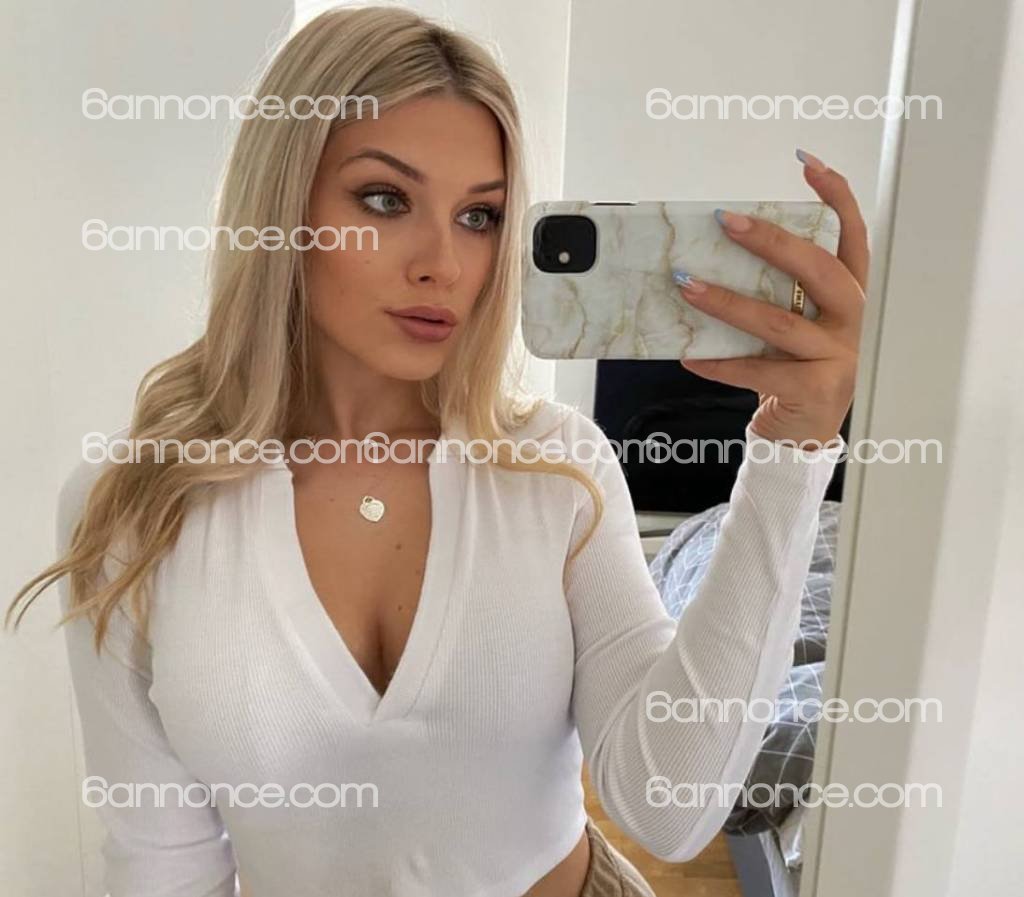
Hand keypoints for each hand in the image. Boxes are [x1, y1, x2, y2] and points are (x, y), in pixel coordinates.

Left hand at [675, 149, 867, 449]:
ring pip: (779, 323)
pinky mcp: (815, 390)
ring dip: (727, 302)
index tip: (808, 163)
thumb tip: (706, 260)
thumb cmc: (791, 369)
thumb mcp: (789, 326)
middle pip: (819, 270)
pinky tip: (689, 355)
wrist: (803, 435)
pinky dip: (719, 363)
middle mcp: (850, 321)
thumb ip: (771, 295)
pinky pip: (759, 370)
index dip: (837, 197)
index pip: (852, 236)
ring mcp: (837, 357)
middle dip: (772, 242)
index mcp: (847, 296)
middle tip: (725, 221)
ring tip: (687, 286)